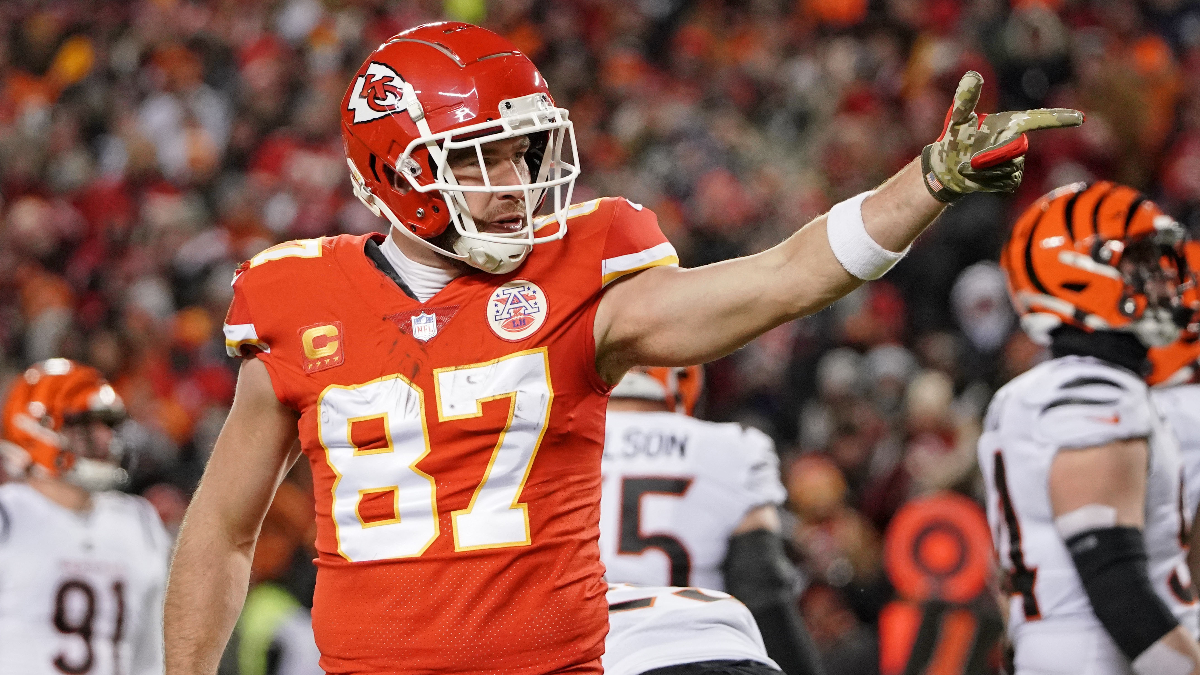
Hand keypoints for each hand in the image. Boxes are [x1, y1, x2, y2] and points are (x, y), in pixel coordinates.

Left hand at [921, 71, 1083, 202]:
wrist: (948, 168)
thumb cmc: (954, 140)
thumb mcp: (958, 119)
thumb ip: (966, 99)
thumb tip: (972, 75)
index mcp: (1010, 122)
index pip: (1039, 119)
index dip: (1060, 118)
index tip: (1080, 118)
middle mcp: (1017, 140)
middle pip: (1015, 150)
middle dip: (990, 157)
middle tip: (968, 159)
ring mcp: (1017, 161)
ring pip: (1009, 168)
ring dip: (985, 171)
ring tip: (969, 166)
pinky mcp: (1011, 179)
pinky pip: (1006, 182)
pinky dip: (987, 182)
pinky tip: (976, 178)